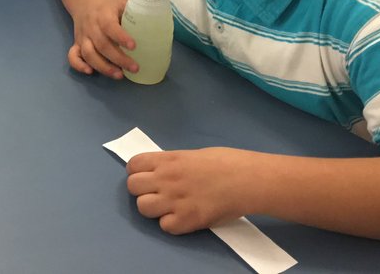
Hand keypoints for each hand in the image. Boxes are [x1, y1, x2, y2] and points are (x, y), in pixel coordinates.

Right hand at [67, 0, 135, 78]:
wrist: (84, 0)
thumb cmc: (109, 5)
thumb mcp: (123, 2)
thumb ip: (138, 10)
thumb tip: (161, 20)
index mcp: (103, 14)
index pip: (110, 26)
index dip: (121, 37)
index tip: (134, 46)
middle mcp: (91, 26)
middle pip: (101, 44)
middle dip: (118, 59)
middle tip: (135, 68)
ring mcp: (82, 36)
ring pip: (88, 53)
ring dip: (103, 66)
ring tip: (119, 75)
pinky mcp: (76, 43)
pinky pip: (73, 56)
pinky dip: (79, 65)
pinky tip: (90, 72)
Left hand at [126, 148, 250, 233]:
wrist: (246, 180)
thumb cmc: (225, 162)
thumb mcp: (191, 155)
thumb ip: (172, 164)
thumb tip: (161, 172)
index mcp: (168, 160)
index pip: (133, 165)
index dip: (138, 172)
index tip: (148, 177)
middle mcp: (166, 178)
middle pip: (133, 186)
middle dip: (142, 190)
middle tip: (158, 193)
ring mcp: (174, 200)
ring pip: (143, 207)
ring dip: (153, 208)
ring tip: (169, 207)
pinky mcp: (187, 220)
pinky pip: (164, 226)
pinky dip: (171, 224)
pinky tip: (183, 218)